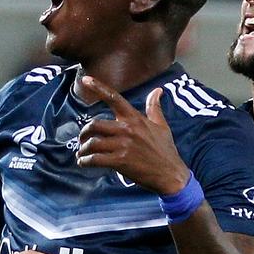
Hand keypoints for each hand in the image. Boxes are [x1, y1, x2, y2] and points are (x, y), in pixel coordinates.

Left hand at [76, 76, 189, 195]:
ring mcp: (123, 145)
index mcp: (135, 118)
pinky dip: (86, 161)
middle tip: (83, 140)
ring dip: (83, 149)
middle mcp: (127, 129)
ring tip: (82, 154)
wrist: (171, 174)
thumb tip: (158, 90)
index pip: (114, 98)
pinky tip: (84, 163)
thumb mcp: (162, 126)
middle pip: (95, 124)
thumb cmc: (166, 150)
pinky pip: (95, 159)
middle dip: (84, 133)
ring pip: (93, 143)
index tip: (85, 79)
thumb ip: (154, 107)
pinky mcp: (120, 161)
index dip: (98, 87)